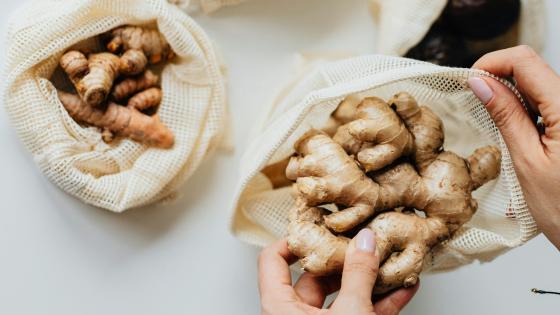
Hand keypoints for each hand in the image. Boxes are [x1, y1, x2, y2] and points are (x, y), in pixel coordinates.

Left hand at [257, 229, 418, 314]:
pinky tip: (402, 289)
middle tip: (366, 240)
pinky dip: (379, 303)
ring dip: (369, 280)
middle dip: (347, 258)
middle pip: (316, 275)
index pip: (273, 260)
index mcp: (279, 308)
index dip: (295, 238)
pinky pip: (358, 314)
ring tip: (391, 260)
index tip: (321, 225)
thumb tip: (365, 242)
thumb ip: (359, 276)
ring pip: (343, 295)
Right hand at [468, 45, 559, 248]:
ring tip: (493, 121)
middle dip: (499, 78)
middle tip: (474, 102)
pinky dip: (526, 108)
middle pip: (533, 68)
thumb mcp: (527, 161)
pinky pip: (549, 102)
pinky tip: (515, 129)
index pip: (525, 60)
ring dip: (512, 95)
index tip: (469, 81)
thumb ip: (506, 116)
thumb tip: (481, 83)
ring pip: (540, 84)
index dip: (492, 63)